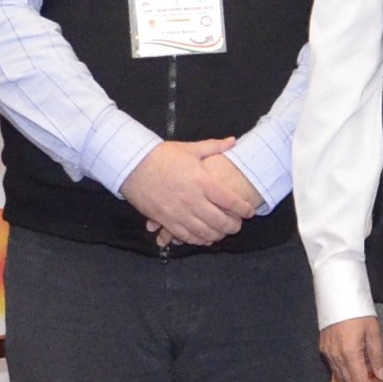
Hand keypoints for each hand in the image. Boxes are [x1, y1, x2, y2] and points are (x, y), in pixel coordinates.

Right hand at [121, 136, 252, 246]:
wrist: (132, 165)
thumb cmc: (162, 155)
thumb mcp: (189, 149)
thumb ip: (214, 147)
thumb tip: (233, 141)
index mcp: (202, 181)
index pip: (230, 200)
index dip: (243, 209)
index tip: (250, 211)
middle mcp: (193, 200)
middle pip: (220, 221)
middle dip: (233, 226)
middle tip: (237, 225)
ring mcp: (179, 213)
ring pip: (205, 232)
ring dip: (217, 235)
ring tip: (223, 232)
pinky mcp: (166, 221)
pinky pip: (186, 236)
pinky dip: (198, 240)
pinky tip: (204, 238)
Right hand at [318, 315, 382, 381]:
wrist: (338, 295)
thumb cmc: (359, 311)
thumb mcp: (373, 332)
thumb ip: (377, 356)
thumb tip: (381, 376)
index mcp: (349, 353)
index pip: (359, 381)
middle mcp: (335, 356)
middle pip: (349, 381)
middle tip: (378, 380)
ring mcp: (327, 352)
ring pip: (341, 376)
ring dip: (355, 378)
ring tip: (369, 371)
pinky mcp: (323, 348)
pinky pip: (335, 367)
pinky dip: (347, 370)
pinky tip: (357, 363)